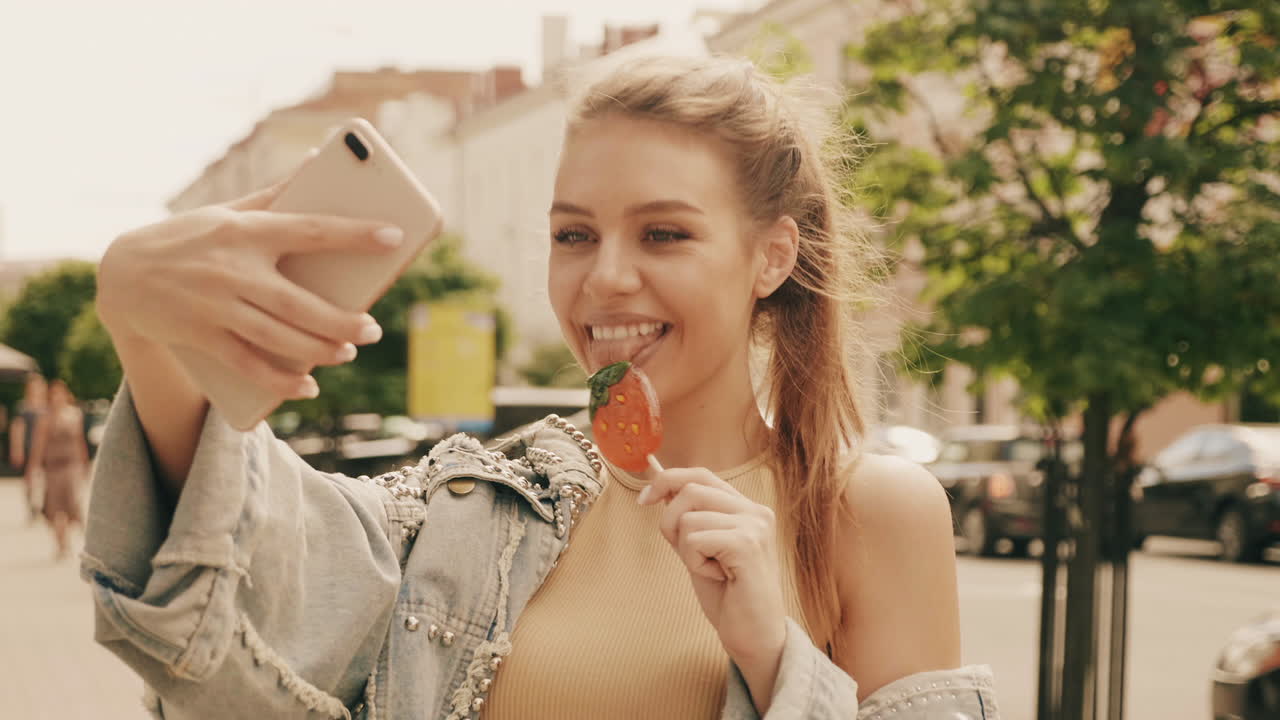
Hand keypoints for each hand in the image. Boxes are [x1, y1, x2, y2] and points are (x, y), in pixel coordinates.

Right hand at [96, 164, 401, 399]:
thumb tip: (318, 161)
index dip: (354, 234)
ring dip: (319, 350)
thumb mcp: (226, 212)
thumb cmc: (188, 238)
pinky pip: (248, 364)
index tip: (393, 237)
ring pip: (278, 336)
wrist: (122, 274)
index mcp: (245, 232)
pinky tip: (307, 386)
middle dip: (341, 320)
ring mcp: (215, 306)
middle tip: (373, 329)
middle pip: (298, 302)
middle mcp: (232, 269)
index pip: (309, 230)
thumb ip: (275, 195)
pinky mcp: (201, 336)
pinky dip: (279, 379)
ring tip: (348, 351)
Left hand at [639, 467, 787, 711]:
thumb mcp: (701, 549)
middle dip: (670, 522)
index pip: (701, 474)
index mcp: (746, 508)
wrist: (755, 636)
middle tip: (688, 555)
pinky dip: (695, 562)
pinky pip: (694, 538)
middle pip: (690, 489)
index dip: (668, 480)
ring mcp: (754, 525)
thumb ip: (687, 518)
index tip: (645, 499)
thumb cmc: (729, 596)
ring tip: (711, 569)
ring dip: (686, 550)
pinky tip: (718, 576)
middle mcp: (755, 510)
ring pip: (688, 516)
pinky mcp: (747, 543)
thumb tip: (660, 486)